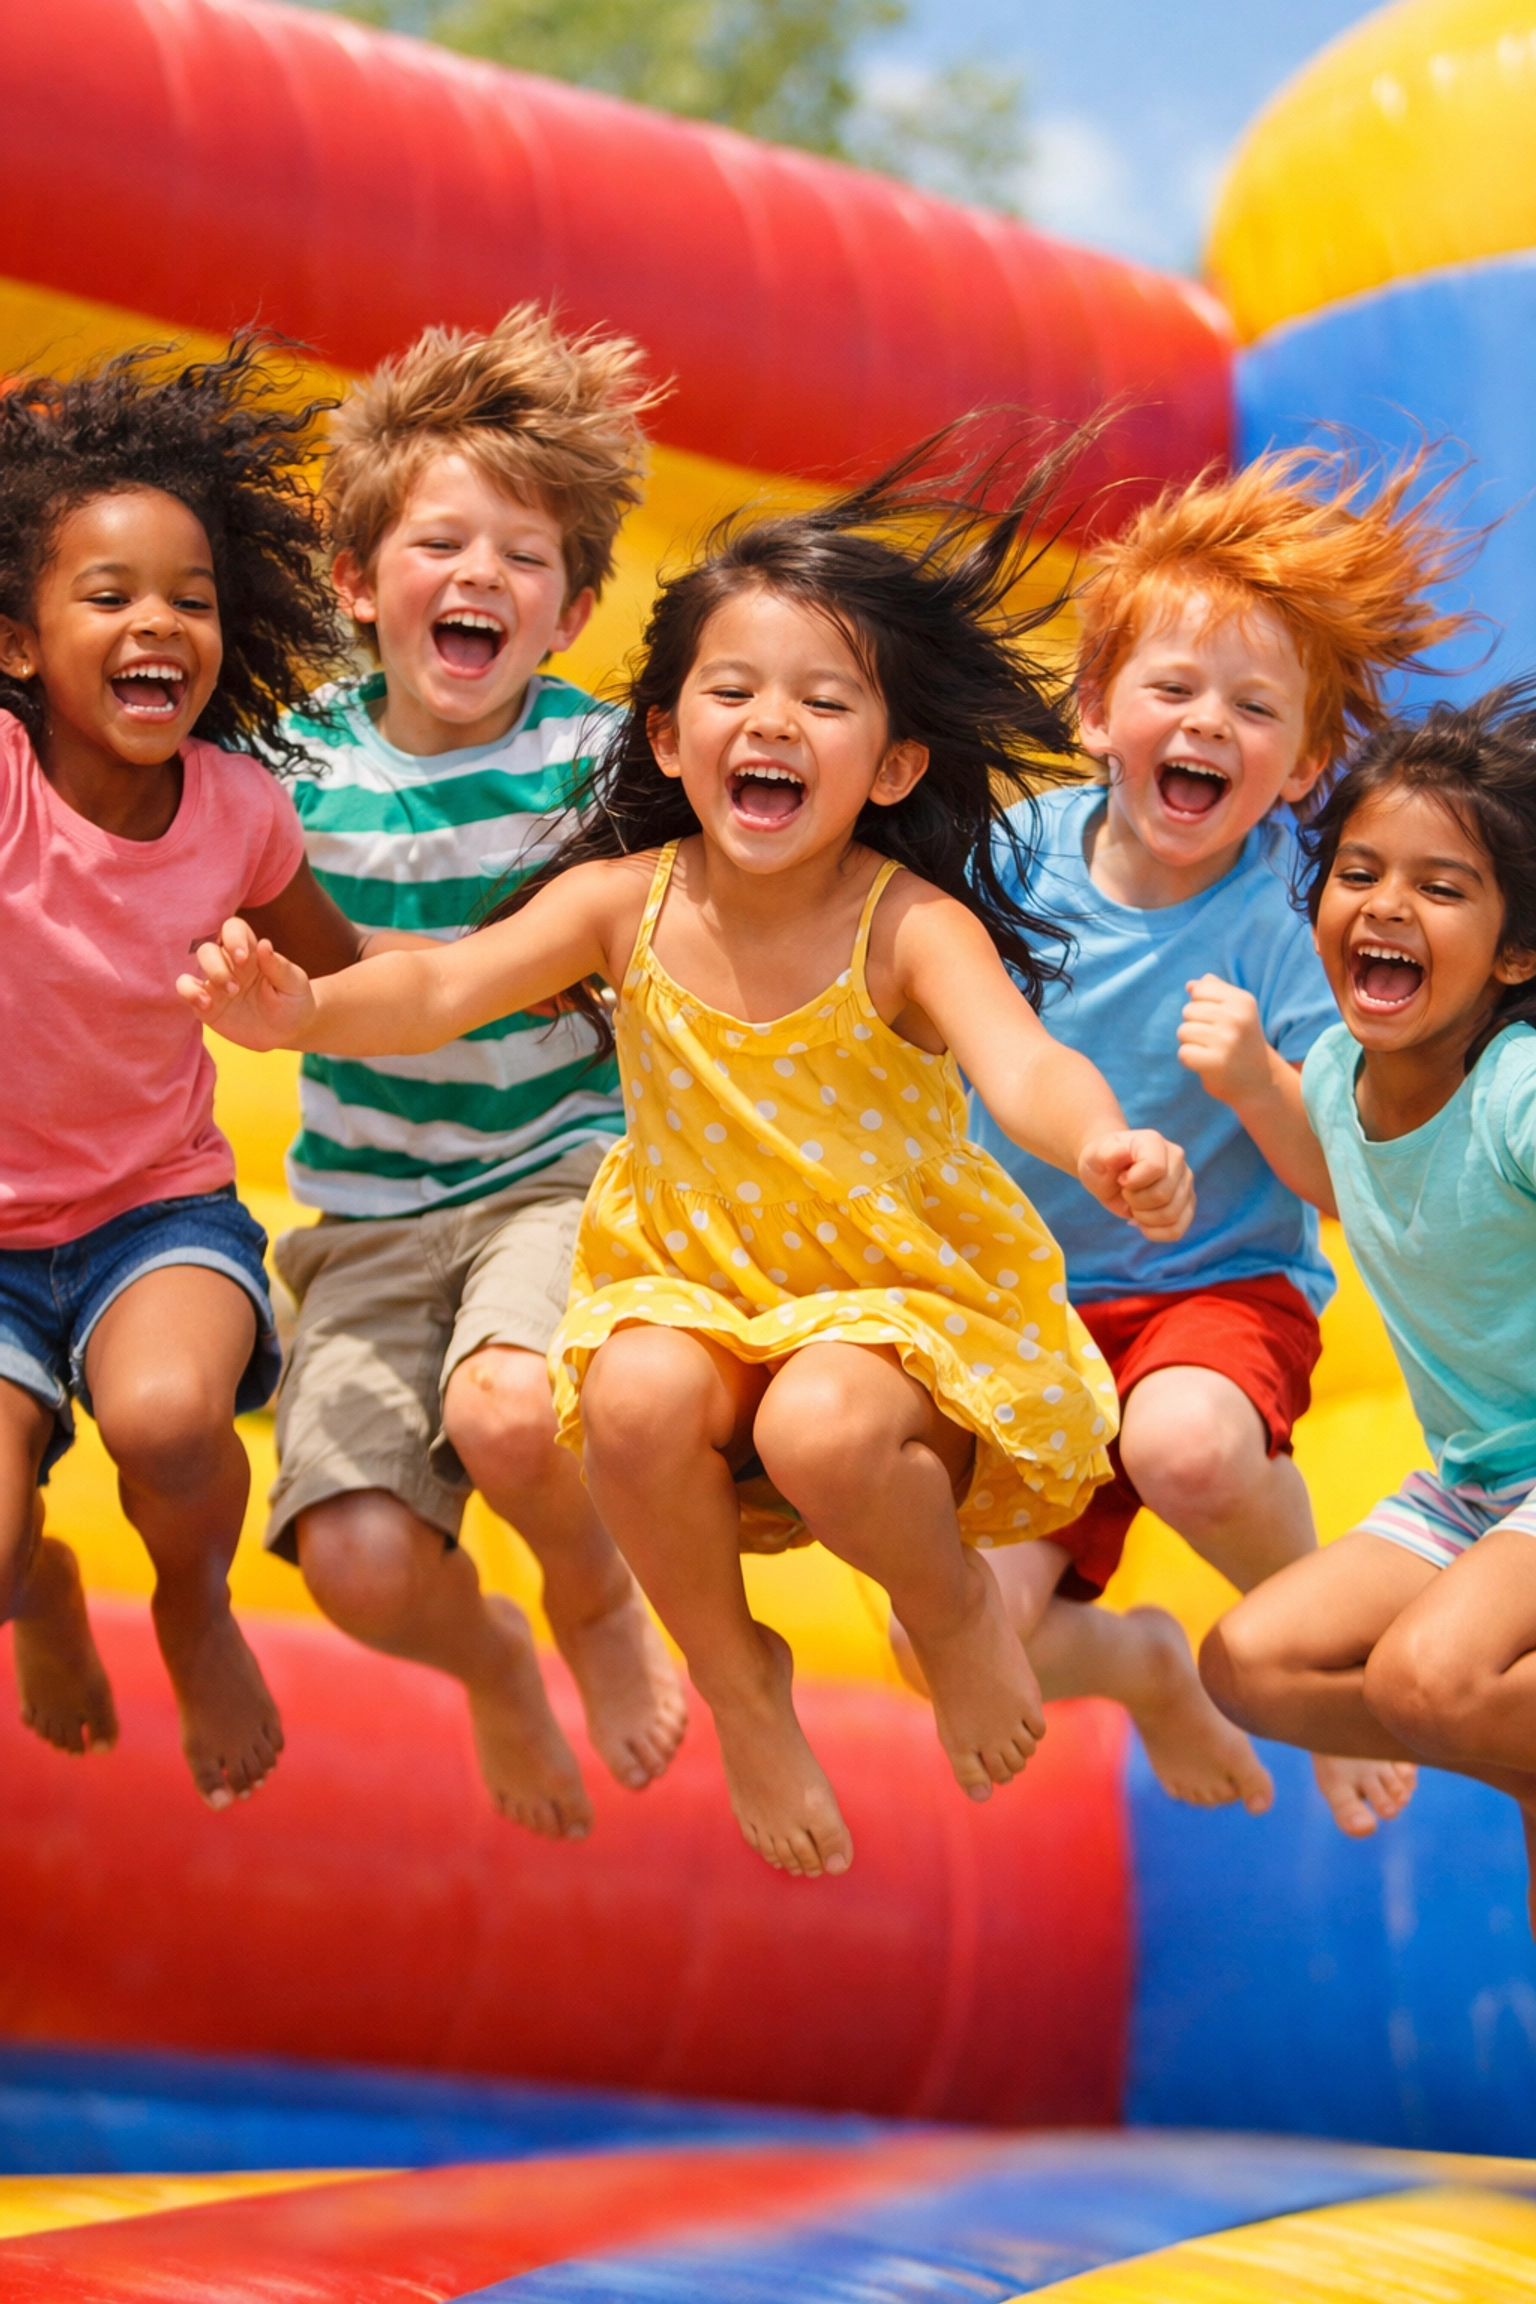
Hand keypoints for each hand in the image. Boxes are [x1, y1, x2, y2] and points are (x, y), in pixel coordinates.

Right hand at [176, 915, 317, 1050]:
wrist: (288, 1032)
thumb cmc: (294, 1002)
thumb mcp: (295, 985)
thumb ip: (280, 966)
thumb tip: (264, 943)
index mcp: (251, 953)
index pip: (233, 929)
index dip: (233, 937)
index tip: (243, 957)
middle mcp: (229, 964)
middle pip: (208, 948)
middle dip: (217, 965)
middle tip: (236, 989)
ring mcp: (215, 983)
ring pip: (194, 965)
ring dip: (205, 977)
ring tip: (227, 996)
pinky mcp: (206, 1004)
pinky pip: (186, 990)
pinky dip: (189, 992)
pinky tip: (206, 1005)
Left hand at [1078, 1129, 1193, 1240]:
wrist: (1110, 1174)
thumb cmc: (1102, 1163)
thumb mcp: (1095, 1156)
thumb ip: (1107, 1153)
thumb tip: (1123, 1151)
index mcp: (1154, 1142)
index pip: (1155, 1168)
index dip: (1133, 1183)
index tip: (1121, 1180)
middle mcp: (1176, 1159)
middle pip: (1163, 1195)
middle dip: (1136, 1202)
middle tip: (1125, 1194)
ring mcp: (1185, 1181)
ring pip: (1172, 1215)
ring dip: (1144, 1218)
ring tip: (1134, 1206)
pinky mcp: (1187, 1203)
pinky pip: (1177, 1229)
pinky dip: (1155, 1232)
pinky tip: (1143, 1222)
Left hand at [1178, 975, 1273, 1106]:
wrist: (1261, 1081)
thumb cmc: (1243, 1042)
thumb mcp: (1238, 1012)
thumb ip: (1215, 992)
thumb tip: (1191, 985)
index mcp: (1242, 1001)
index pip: (1199, 989)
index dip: (1201, 1005)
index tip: (1218, 1020)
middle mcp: (1236, 1018)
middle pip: (1188, 1010)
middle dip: (1195, 1025)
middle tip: (1215, 1040)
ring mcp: (1226, 1040)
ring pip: (1183, 1031)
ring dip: (1191, 1043)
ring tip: (1211, 1050)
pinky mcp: (1216, 1062)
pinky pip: (1184, 1053)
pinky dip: (1190, 1060)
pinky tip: (1207, 1063)